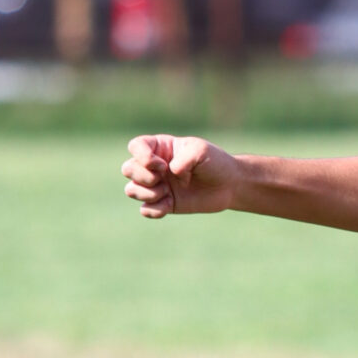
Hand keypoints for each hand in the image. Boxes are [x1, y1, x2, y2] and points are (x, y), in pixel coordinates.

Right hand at [121, 134, 237, 218]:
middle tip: (161, 178)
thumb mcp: (201, 152)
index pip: (135, 146)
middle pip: (128, 169)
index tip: (162, 164)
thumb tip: (170, 173)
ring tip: (166, 192)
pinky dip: (153, 210)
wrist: (230, 184)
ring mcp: (158, 186)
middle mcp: (154, 167)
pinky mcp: (165, 204)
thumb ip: (184, 159)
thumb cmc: (214, 162)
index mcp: (160, 148)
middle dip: (141, 176)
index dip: (141, 156)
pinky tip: (168, 205)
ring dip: (145, 193)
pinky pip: (146, 210)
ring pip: (131, 190)